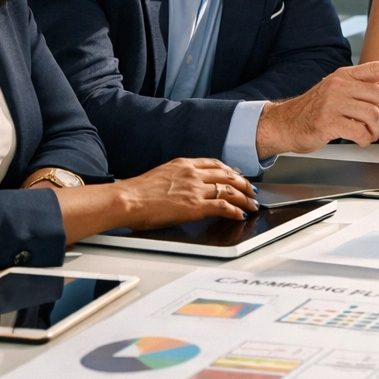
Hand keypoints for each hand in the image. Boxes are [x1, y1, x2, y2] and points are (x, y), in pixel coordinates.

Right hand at [112, 158, 257, 229]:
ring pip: (230, 190)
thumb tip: (185, 186)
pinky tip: (239, 214)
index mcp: (184, 164)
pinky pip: (223, 207)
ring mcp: (195, 189)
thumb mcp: (161, 174)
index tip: (238, 176)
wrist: (126, 200)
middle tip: (252, 191)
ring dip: (244, 199)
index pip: (215, 164)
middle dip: (244, 184)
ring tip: (252, 205)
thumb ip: (178, 177)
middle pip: (228, 175)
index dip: (231, 171)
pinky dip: (235, 211)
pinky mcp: (195, 206)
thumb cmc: (136, 192)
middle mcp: (192, 173)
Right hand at [256, 61, 378, 154]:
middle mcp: (339, 85)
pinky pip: (360, 131)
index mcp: (343, 76)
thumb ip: (359, 85)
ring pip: (373, 115)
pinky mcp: (328, 122)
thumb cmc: (314, 110)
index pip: (376, 68)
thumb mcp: (336, 90)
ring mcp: (332, 103)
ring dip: (376, 130)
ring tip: (368, 135)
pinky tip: (360, 141)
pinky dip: (365, 140)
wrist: (285, 124)